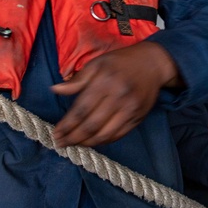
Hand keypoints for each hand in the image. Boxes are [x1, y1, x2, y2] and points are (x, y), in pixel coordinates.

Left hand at [51, 41, 179, 146]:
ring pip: (105, 135)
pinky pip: (118, 135)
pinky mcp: (138, 118)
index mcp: (105, 82)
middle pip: (91, 126)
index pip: (81, 110)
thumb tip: (55, 90)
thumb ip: (77, 80)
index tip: (56, 134)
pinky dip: (103, 141)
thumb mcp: (97, 63)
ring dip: (87, 143)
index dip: (67, 125)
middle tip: (61, 143)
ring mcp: (130, 110)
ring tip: (74, 145)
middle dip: (73, 138)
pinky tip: (92, 141)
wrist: (152, 64)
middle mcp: (118, 98)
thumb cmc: (120, 62)